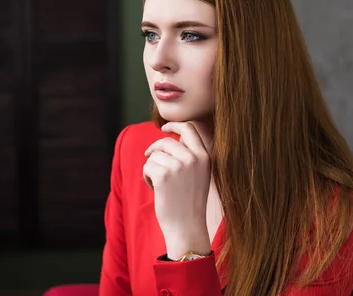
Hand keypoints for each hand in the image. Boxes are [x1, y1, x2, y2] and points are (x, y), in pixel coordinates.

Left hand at [143, 122, 211, 258]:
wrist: (187, 227)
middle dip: (154, 149)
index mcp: (204, 157)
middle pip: (166, 141)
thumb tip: (169, 139)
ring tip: (161, 186)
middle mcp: (193, 158)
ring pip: (155, 155)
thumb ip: (189, 156)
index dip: (174, 125)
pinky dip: (147, 177)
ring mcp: (179, 166)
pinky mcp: (163, 175)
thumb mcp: (198, 175)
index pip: (189, 129)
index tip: (164, 127)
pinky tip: (156, 190)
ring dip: (152, 168)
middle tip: (148, 156)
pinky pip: (147, 166)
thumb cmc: (189, 203)